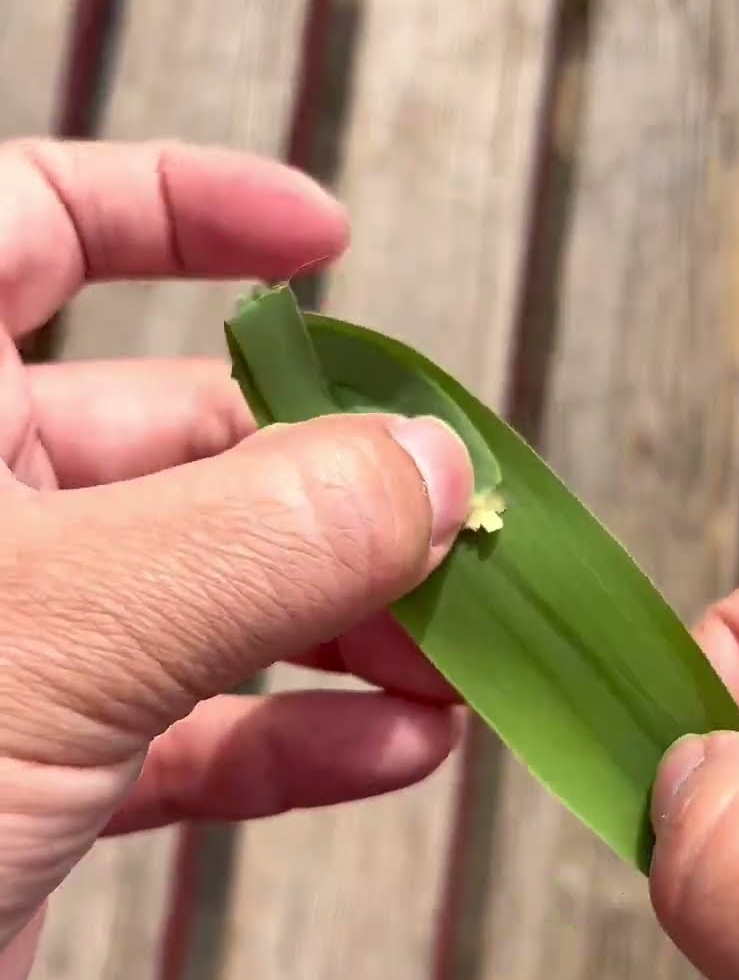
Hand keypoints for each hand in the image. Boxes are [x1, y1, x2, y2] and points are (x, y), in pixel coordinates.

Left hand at [0, 140, 472, 979]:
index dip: (179, 207)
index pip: (28, 224)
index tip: (326, 243)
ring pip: (195, 591)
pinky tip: (390, 753)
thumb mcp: (60, 628)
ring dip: (340, 623)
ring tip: (455, 660)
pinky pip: (182, 729)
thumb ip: (265, 532)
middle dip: (325, 475)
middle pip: (167, 431)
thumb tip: (430, 463)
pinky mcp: (19, 773)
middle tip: (452, 518)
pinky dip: (290, 738)